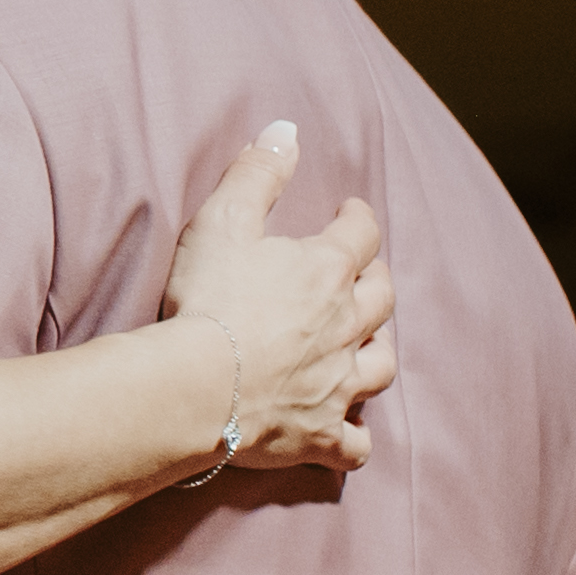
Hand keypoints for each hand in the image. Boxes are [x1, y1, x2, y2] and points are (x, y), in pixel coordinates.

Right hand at [167, 121, 396, 473]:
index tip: (351, 213)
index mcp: (326, 271)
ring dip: (377, 350)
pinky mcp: (321, 435)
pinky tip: (348, 432)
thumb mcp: (222, 220)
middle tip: (363, 273)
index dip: (358, 219)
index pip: (361, 234)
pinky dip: (355, 437)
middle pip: (381, 299)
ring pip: (381, 365)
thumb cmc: (206, 300)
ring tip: (366, 343)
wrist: (194, 387)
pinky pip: (356, 444)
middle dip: (376, 280)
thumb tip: (287, 130)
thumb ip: (257, 174)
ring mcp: (338, 384)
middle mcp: (345, 326)